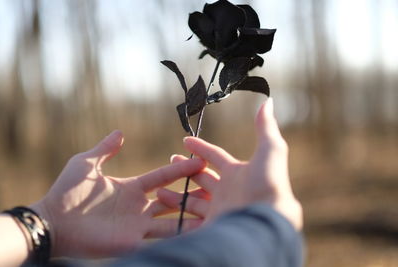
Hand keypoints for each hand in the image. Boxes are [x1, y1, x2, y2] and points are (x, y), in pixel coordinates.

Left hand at [31, 130, 205, 257]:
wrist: (54, 221)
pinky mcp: (134, 240)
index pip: (163, 177)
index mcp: (132, 188)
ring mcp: (138, 225)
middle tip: (215, 185)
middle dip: (193, 192)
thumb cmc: (67, 193)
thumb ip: (105, 149)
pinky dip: (180, 235)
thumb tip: (120, 132)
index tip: (199, 159)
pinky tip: (198, 232)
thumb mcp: (86, 163)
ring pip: (173, 219)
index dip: (180, 169)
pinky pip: (162, 237)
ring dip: (192, 214)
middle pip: (173, 198)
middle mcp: (140, 207)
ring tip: (215, 209)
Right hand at [157, 98, 302, 230]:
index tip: (185, 140)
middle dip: (186, 169)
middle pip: (202, 178)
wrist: (266, 223)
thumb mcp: (270, 151)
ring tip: (157, 190)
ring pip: (192, 200)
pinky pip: (189, 220)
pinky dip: (176, 215)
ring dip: (176, 195)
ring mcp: (218, 210)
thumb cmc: (268, 185)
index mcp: (238, 173)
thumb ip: (266, 128)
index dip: (201, 148)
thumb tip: (268, 102)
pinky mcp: (210, 227)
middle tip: (170, 160)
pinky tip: (162, 211)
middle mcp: (227, 192)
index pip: (216, 157)